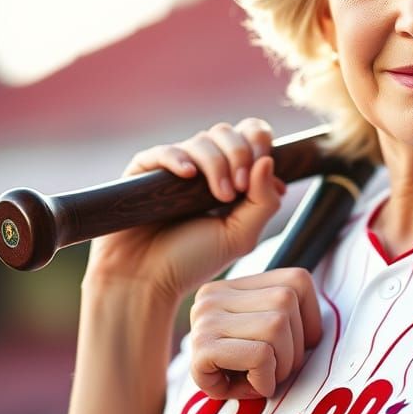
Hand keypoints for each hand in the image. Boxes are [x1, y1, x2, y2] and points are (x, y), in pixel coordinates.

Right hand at [85, 118, 285, 300]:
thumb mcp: (240, 235)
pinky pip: (164, 150)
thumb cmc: (193, 260)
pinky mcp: (144, 171)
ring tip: (220, 197)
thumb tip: (268, 160)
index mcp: (230, 174)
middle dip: (240, 155)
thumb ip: (264, 201)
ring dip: (216, 164)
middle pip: (228, 132)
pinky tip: (188, 175)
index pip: (250, 135)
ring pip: (202, 140)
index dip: (259, 144)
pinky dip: (179, 158)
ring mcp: (174, 166)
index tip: (258, 177)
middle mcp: (204, 166)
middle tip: (237, 191)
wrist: (146, 281)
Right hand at [188, 267, 323, 398]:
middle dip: (295, 348)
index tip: (294, 345)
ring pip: (277, 326)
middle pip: (287, 302)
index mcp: (233, 286)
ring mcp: (205, 320)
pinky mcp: (202, 349)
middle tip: (276, 371)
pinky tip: (253, 387)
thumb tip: (317, 328)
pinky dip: (266, 379)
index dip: (310, 319)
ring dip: (282, 366)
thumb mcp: (260, 335)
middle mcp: (214, 295)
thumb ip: (285, 316)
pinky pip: (261, 355)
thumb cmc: (239, 374)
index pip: (297, 281)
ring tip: (264, 378)